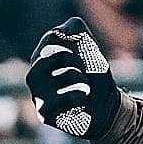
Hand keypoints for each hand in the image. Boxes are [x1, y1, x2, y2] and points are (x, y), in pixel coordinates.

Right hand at [26, 17, 119, 138]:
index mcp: (43, 58)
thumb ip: (77, 30)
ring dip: (74, 78)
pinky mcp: (44, 113)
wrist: (107, 108)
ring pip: (50, 79)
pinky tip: (81, 100)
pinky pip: (55, 101)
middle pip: (47, 57)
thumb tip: (63, 29)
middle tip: (83, 68)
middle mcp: (35, 77)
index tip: (82, 47)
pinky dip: (74, 97)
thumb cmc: (93, 77)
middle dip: (71, 59)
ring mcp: (38, 95)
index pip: (50, 39)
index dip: (71, 40)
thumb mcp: (89, 49)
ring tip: (85, 85)